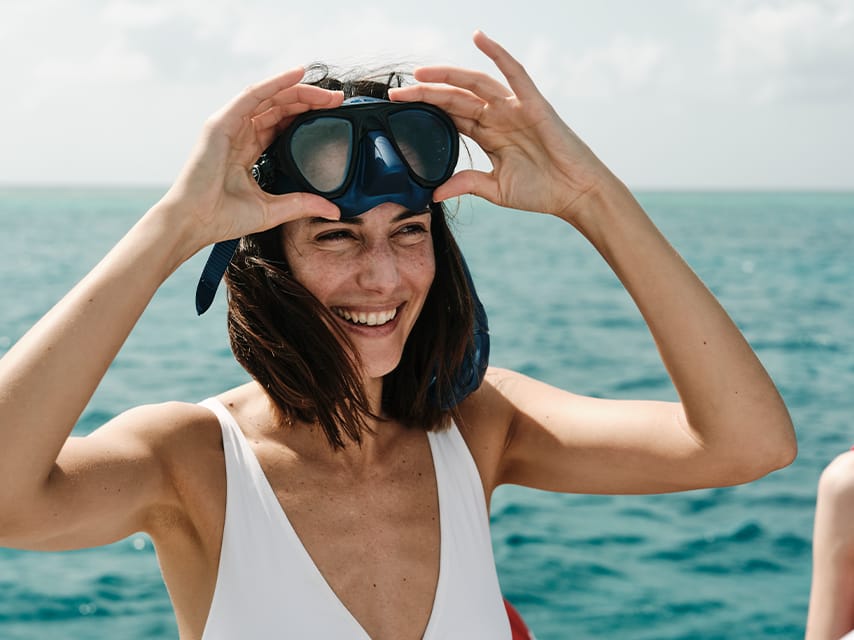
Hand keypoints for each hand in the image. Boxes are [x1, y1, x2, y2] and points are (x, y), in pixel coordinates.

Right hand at [160, 68, 343, 251]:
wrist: (194, 222)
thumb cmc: (223, 217)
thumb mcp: (273, 210)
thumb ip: (303, 204)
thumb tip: (334, 210)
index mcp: (248, 150)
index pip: (281, 124)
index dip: (306, 117)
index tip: (334, 116)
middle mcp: (239, 134)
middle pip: (279, 107)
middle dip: (309, 101)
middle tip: (337, 101)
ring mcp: (229, 126)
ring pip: (269, 98)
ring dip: (299, 91)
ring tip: (326, 92)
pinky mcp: (221, 123)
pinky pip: (252, 94)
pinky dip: (275, 82)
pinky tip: (297, 74)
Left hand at [389, 31, 615, 222]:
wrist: (575, 193)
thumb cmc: (542, 191)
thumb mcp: (495, 189)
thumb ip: (466, 184)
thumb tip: (434, 194)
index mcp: (488, 135)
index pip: (450, 116)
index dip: (424, 110)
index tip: (396, 109)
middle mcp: (498, 117)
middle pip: (455, 98)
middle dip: (425, 94)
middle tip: (396, 92)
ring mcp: (515, 108)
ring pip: (475, 83)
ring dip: (448, 75)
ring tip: (420, 72)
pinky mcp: (534, 103)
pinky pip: (514, 72)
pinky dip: (497, 53)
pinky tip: (478, 37)